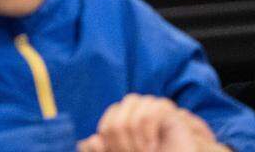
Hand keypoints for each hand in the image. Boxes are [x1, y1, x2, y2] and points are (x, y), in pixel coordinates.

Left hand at [84, 94, 224, 151]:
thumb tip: (88, 143)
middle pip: (115, 121)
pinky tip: (154, 146)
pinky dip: (148, 133)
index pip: (106, 127)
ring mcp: (148, 106)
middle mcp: (132, 110)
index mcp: (119, 121)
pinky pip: (148, 113)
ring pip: (130, 117)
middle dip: (123, 144)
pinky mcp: (165, 108)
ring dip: (136, 141)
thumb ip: (104, 150)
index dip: (111, 144)